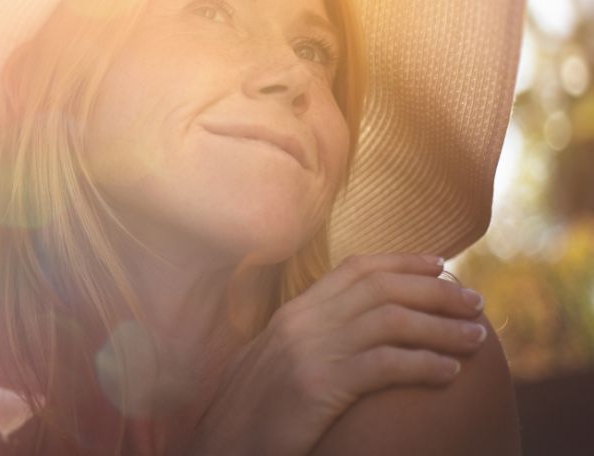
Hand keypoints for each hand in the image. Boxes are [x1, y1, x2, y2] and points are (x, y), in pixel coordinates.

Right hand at [185, 253, 487, 455]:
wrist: (222, 440)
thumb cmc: (253, 409)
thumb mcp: (276, 360)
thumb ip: (309, 336)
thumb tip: (351, 330)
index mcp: (294, 311)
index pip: (355, 268)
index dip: (403, 261)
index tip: (441, 265)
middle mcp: (303, 321)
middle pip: (382, 288)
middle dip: (436, 291)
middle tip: (475, 302)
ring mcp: (309, 351)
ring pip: (391, 321)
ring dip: (442, 326)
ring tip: (476, 338)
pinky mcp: (318, 386)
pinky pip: (384, 365)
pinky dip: (424, 364)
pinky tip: (450, 372)